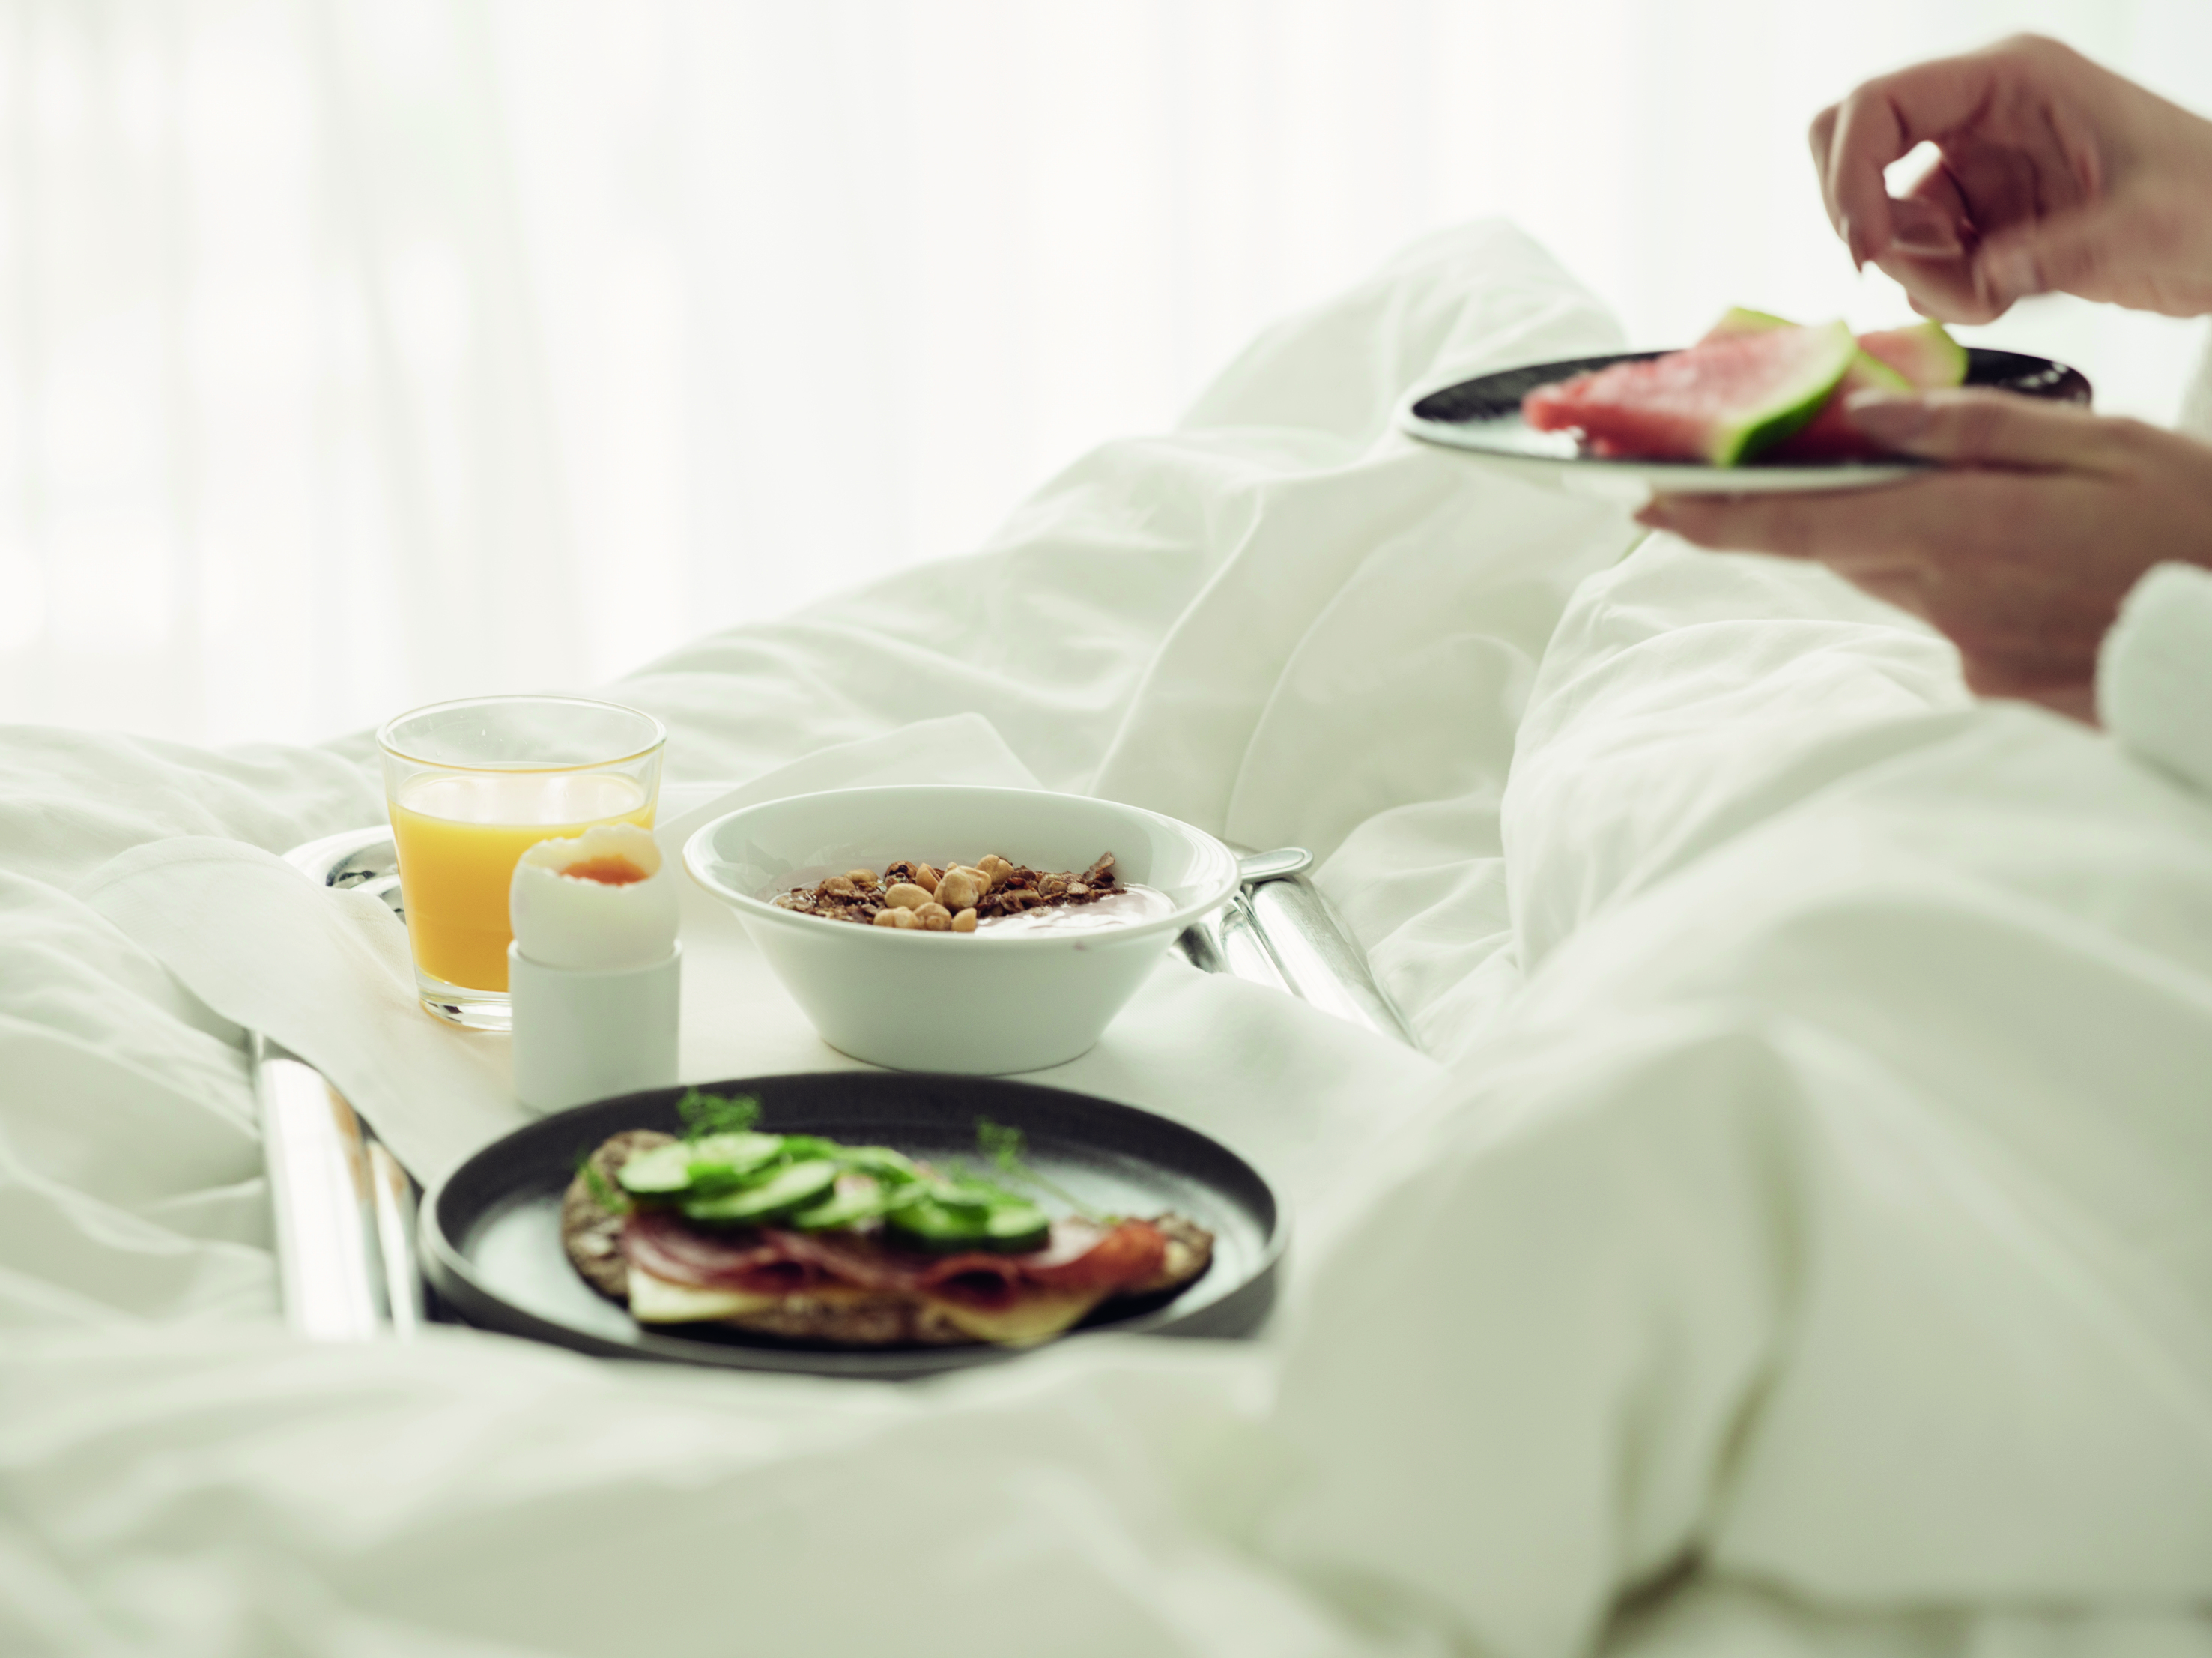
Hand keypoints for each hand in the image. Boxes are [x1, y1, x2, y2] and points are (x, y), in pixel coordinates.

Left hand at [1635, 391, 2211, 722]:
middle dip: (1816, 508)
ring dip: (1907, 541)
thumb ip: (1971, 431)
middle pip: (1841, 547)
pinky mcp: (1994, 686)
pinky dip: (1974, 586)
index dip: (1712, 517)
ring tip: (1991, 509)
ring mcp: (1968, 652)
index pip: (1799, 524)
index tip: (1644, 504)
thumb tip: (1866, 417)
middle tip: (1804, 467)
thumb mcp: (2097, 442)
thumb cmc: (2195, 521)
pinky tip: (2045, 569)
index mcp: (1960, 529)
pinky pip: (1954, 622)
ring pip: (1897, 581)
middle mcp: (1947, 600)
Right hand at [1811, 34, 2211, 321]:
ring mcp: (1977, 168)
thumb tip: (1979, 277)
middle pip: (1852, 149)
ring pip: (1886, 219)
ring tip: (1999, 291)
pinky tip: (2004, 293)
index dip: (1849, 176)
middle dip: (1867, 222)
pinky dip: (1944, 291)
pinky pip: (1918, 258)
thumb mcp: (2150, 225)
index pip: (1876, 105)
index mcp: (2013, 80)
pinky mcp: (1983, 218)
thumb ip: (2060, 251)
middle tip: (1913, 272)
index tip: (1868, 250)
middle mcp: (1982, 115)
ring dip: (1922, 272)